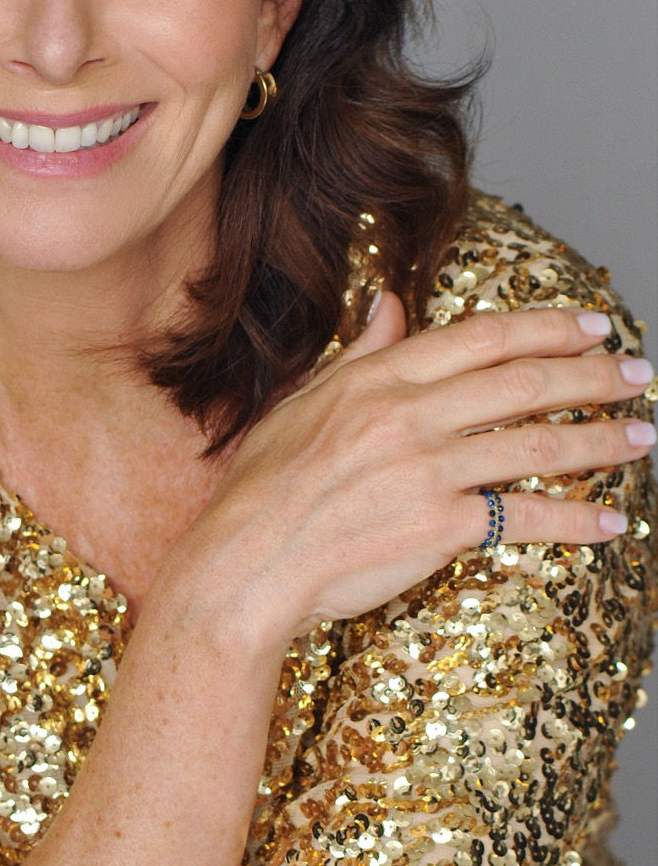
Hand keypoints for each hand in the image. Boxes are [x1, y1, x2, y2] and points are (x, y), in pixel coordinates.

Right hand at [181, 293, 653, 644]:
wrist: (246, 562)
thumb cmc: (263, 486)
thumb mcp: (301, 401)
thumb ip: (359, 353)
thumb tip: (388, 303)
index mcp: (379, 378)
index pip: (483, 338)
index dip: (548, 327)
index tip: (592, 325)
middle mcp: (410, 415)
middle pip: (524, 382)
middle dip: (594, 375)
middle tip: (640, 373)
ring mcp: (428, 470)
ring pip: (537, 445)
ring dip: (602, 439)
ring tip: (644, 436)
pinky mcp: (440, 528)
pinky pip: (525, 517)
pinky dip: (577, 521)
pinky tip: (613, 522)